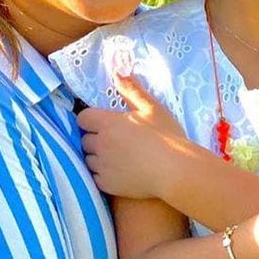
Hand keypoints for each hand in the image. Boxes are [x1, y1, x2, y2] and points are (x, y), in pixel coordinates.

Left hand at [78, 74, 184, 199]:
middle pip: (84, 140)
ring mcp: (102, 166)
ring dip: (97, 157)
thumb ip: (131, 90)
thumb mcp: (151, 108)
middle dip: (95, 139)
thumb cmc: (166, 136)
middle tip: (115, 141)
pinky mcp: (107, 185)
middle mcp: (100, 145)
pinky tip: (120, 172)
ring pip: (88, 160)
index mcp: (108, 124)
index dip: (91, 120)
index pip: (83, 118)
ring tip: (118, 157)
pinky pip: (96, 177)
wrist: (175, 171)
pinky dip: (103, 174)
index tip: (104, 123)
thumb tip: (116, 73)